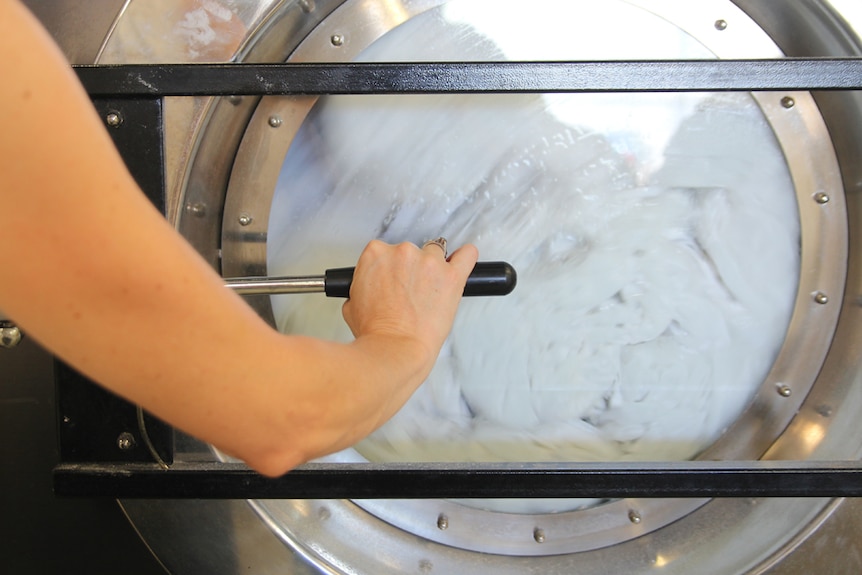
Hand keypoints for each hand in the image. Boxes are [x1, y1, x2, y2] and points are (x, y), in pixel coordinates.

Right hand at [342, 239, 478, 362]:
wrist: (395, 349)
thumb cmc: (375, 332)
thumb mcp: (351, 305)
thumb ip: (361, 287)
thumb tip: (369, 288)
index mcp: (375, 254)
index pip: (384, 250)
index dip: (389, 269)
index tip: (392, 281)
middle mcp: (402, 252)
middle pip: (410, 251)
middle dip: (410, 270)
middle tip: (409, 294)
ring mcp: (429, 262)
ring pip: (436, 253)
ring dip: (433, 269)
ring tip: (431, 292)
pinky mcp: (452, 275)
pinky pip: (467, 255)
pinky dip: (466, 256)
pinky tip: (461, 261)